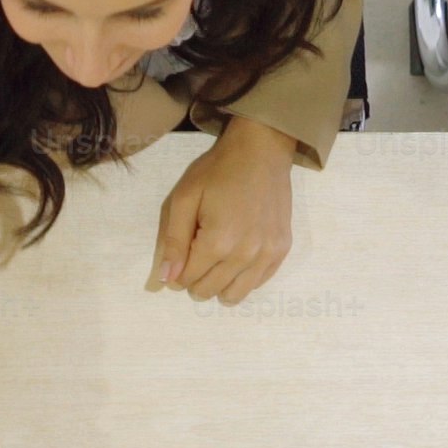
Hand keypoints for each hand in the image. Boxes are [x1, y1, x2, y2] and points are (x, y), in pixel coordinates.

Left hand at [153, 117, 296, 304]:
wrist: (262, 151)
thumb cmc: (218, 171)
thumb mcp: (185, 199)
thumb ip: (173, 241)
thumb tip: (166, 279)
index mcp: (218, 243)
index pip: (188, 279)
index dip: (177, 272)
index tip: (179, 256)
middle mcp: (245, 255)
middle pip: (209, 290)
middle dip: (195, 280)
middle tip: (195, 255)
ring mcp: (267, 255)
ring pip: (234, 295)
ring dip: (218, 285)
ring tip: (215, 261)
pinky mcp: (281, 250)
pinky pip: (257, 283)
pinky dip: (242, 278)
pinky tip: (237, 257)